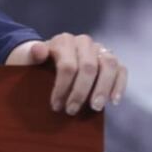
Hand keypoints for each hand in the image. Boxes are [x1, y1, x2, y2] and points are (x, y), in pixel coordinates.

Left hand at [7, 33, 126, 114]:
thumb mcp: (30, 58)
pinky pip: (121, 69)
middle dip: (81, 92)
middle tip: (72, 111)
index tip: (56, 106)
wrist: (50, 56)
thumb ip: (33, 55)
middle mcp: (84, 42)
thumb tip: (38, 51)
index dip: (62, 88)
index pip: (67, 66)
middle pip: (88, 67)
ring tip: (95, 108)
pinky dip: (119, 85)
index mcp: (63, 41)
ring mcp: (99, 49)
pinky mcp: (111, 58)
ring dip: (103, 88)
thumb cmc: (39, 62)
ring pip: (109, 66)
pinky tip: (114, 101)